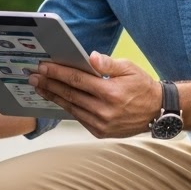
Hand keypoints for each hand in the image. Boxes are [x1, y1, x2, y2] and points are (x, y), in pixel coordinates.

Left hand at [30, 52, 159, 138]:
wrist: (157, 112)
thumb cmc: (142, 87)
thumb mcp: (130, 68)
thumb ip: (108, 63)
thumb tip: (90, 57)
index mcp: (111, 92)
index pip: (77, 80)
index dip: (58, 73)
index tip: (43, 66)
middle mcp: (105, 110)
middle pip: (69, 94)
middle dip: (49, 84)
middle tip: (33, 77)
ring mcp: (102, 124)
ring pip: (71, 108)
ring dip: (53, 97)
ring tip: (39, 87)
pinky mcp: (100, 132)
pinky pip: (78, 118)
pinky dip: (66, 107)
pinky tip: (56, 99)